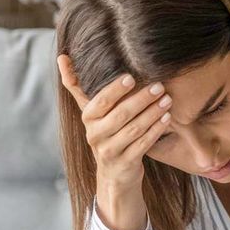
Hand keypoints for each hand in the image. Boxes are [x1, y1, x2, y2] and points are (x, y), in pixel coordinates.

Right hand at [56, 54, 172, 190]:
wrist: (113, 172)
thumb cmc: (106, 132)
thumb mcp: (92, 111)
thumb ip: (77, 85)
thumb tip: (62, 57)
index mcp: (88, 118)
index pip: (101, 101)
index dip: (116, 89)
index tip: (132, 77)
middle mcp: (95, 135)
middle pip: (120, 114)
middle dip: (142, 99)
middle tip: (159, 86)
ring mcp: (109, 152)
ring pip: (134, 129)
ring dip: (152, 113)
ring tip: (167, 100)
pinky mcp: (125, 164)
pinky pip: (143, 145)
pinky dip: (156, 130)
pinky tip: (167, 118)